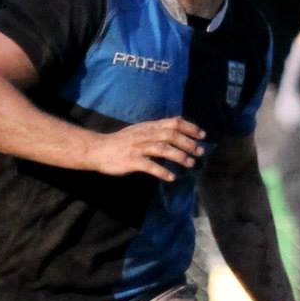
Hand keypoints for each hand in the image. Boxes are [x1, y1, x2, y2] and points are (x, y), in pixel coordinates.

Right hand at [89, 118, 204, 181]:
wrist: (97, 149)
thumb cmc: (122, 141)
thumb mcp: (141, 130)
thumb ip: (158, 129)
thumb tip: (179, 125)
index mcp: (149, 127)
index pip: (173, 123)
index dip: (190, 128)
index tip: (202, 135)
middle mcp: (145, 135)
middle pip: (171, 135)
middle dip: (188, 143)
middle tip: (200, 152)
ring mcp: (138, 147)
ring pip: (162, 149)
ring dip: (179, 156)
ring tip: (190, 164)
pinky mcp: (131, 161)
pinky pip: (149, 166)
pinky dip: (162, 171)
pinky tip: (171, 177)